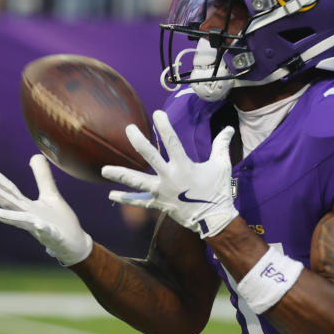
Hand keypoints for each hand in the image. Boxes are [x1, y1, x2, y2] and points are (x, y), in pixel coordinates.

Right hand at [0, 155, 92, 265]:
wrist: (73, 244)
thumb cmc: (58, 221)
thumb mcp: (50, 194)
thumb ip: (42, 177)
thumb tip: (35, 155)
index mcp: (27, 207)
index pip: (10, 191)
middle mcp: (29, 217)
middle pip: (9, 203)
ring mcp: (40, 228)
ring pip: (22, 221)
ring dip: (9, 216)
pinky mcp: (54, 237)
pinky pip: (47, 233)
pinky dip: (42, 229)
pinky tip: (39, 225)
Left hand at [102, 110, 237, 237]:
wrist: (213, 219)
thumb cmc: (217, 191)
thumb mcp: (222, 165)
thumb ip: (222, 145)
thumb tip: (229, 128)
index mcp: (184, 166)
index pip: (172, 142)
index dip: (164, 126)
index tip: (157, 114)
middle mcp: (169, 177)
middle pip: (150, 157)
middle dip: (138, 142)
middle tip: (129, 130)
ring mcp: (162, 191)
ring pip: (137, 182)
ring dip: (121, 174)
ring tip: (104, 170)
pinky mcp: (159, 203)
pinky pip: (140, 201)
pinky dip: (126, 199)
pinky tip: (112, 195)